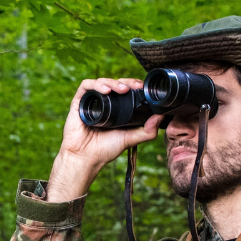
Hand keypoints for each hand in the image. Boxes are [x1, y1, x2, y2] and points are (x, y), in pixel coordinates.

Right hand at [46, 78, 161, 202]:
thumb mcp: (131, 139)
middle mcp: (102, 102)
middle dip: (126, 81)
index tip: (142, 87)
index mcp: (115, 108)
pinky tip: (106, 91)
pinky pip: (86, 86)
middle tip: (135, 86)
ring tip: (123, 89)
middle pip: (115, 83)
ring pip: (102, 82)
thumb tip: (162, 116)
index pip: (125, 89)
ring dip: (113, 82)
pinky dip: (97, 85)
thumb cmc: (105, 150)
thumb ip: (147, 130)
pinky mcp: (78, 102)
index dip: (134, 84)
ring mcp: (90, 101)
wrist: (85, 158)